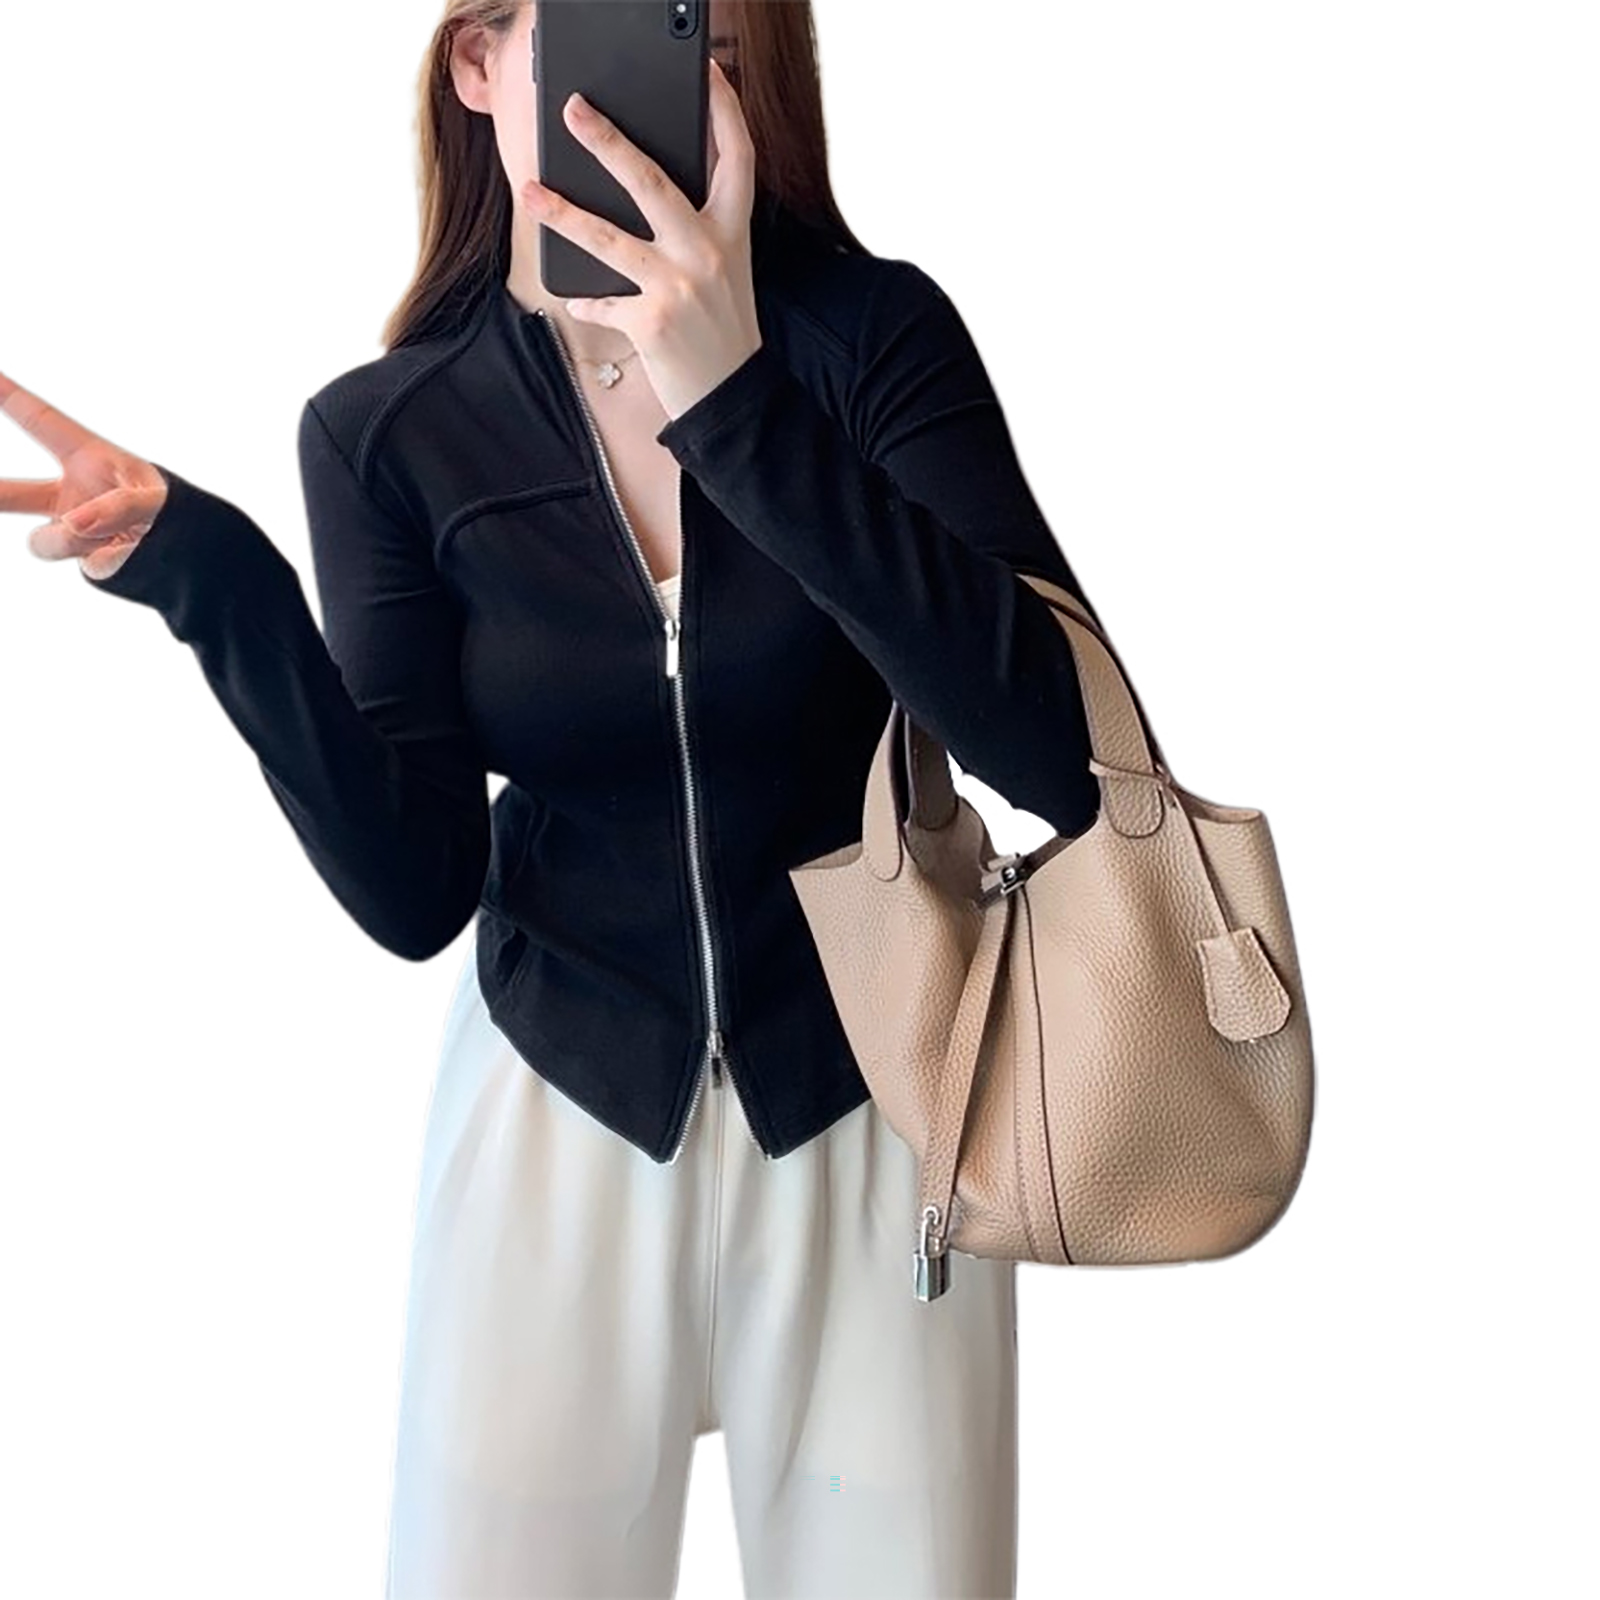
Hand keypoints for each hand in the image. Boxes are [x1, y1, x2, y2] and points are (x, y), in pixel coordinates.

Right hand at [0, 370, 166, 580]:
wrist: (191, 555)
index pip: (39, 420)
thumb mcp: (157, 499)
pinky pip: (85, 564)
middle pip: (10, 493)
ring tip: (121, 536)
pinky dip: (111, 560)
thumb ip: (117, 506)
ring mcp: (71, 528)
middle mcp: (69, 491)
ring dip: (79, 541)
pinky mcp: (82, 558)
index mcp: (86, 457)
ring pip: (45, 541)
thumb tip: (73, 525)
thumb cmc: (175, 511)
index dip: (6, 394)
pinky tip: (130, 553)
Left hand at [523, 57, 762, 421]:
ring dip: (563, 212)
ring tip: (530, 191)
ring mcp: (677, 288)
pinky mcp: (650, 323)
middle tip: (573, 110)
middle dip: (607, 142)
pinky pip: (603, 301)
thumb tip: (640, 191)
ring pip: (608, 238)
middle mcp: (707, 253)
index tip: (707, 72)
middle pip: (652, 182)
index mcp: (732, 232)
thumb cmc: (723, 331)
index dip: (724, 109)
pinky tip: (577, 299)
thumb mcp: (726, 270)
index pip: (737, 157)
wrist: (734, 400)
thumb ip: (698, 230)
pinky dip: (587, 301)